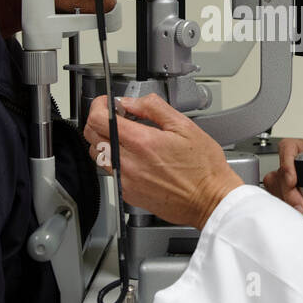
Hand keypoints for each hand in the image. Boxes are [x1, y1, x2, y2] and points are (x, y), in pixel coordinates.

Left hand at [82, 94, 242, 229]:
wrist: (211, 200)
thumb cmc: (204, 168)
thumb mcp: (184, 126)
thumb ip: (153, 108)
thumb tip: (132, 102)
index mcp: (142, 142)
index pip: (99, 119)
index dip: (98, 106)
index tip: (106, 103)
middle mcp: (129, 163)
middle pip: (92, 136)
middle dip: (98, 120)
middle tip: (113, 116)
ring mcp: (126, 181)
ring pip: (97, 155)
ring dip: (103, 140)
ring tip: (123, 136)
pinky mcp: (128, 194)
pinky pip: (109, 172)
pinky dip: (113, 159)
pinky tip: (132, 155)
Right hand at [261, 138, 302, 227]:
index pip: (290, 147)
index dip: (287, 162)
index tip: (293, 181)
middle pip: (280, 169)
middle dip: (288, 190)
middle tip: (302, 206)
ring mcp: (295, 179)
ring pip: (275, 184)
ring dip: (286, 200)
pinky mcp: (289, 193)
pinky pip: (276, 196)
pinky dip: (285, 206)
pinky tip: (299, 212)